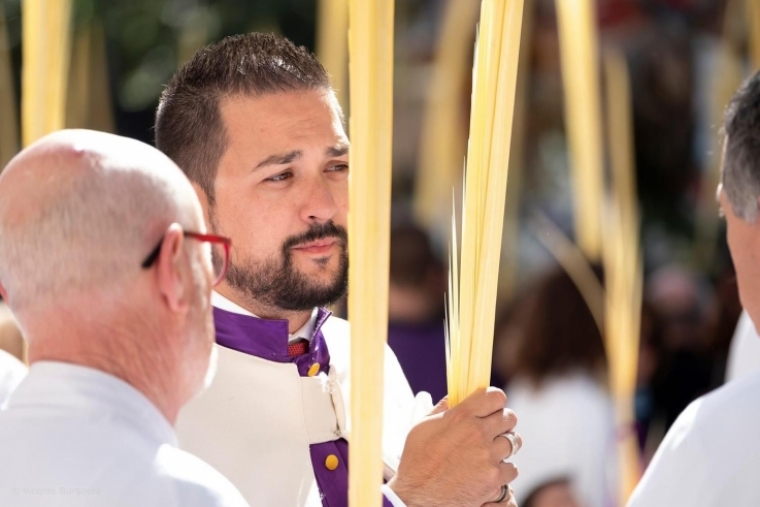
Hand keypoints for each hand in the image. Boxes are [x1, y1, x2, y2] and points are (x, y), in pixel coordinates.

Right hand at [388, 388, 519, 506]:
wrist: (418, 496)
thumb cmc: (417, 461)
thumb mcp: (423, 426)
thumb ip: (443, 408)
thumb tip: (457, 395)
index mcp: (461, 416)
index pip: (495, 397)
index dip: (496, 400)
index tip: (492, 407)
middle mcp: (477, 433)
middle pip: (509, 418)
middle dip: (502, 422)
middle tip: (494, 430)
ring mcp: (487, 456)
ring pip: (514, 442)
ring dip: (504, 446)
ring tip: (491, 452)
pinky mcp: (493, 478)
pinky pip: (512, 468)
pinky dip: (503, 470)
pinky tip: (489, 471)